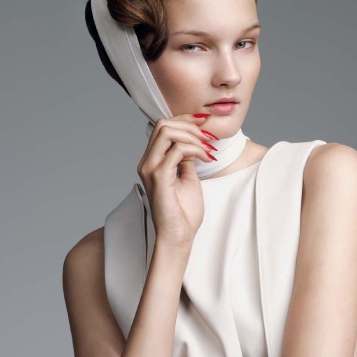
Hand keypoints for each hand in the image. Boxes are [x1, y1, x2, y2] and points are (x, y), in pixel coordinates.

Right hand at [137, 113, 217, 248]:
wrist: (179, 236)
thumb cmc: (184, 212)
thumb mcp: (187, 177)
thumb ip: (186, 158)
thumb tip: (193, 140)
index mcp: (152, 161)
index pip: (163, 127)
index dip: (185, 120)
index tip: (205, 124)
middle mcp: (147, 162)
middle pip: (163, 124)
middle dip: (190, 125)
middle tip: (209, 138)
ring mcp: (150, 169)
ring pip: (167, 131)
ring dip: (193, 135)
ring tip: (208, 148)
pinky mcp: (159, 177)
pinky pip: (176, 150)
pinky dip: (195, 149)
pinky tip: (206, 158)